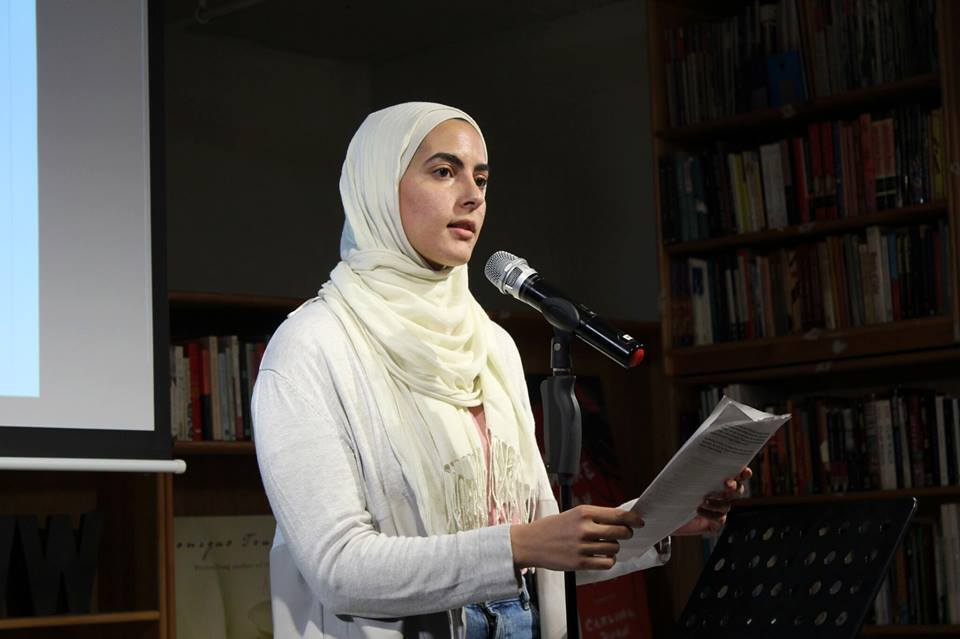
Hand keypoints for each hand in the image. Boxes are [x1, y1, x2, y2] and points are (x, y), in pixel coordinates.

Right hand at [510, 505, 643, 570]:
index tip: (640, 522)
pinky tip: (602, 557)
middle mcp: (584, 528)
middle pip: (621, 532)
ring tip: (604, 547)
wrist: (530, 543)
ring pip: (615, 548)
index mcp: (584, 512)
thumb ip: (594, 517)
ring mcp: (582, 546)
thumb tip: (620, 521)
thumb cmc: (552, 528)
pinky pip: (606, 563)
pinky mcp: (579, 562)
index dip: (633, 519)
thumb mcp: (572, 514)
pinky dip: (608, 561)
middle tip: (623, 535)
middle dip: (626, 534)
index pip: (617, 514)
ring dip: (614, 548)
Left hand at [672, 467, 751, 535]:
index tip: (744, 471)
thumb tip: (694, 454)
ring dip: (718, 502)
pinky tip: (699, 509)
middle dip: (734, 486)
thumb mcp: (681, 478)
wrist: (665, 512)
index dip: (743, 474)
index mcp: (717, 482)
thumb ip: (690, 468)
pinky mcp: (714, 523)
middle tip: (726, 483)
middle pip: (737, 491)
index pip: (735, 476)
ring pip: (727, 505)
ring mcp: (719, 510)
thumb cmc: (673, 492)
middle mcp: (721, 496)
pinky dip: (711, 514)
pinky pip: (720, 519)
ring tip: (704, 499)